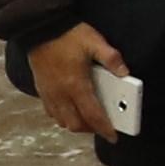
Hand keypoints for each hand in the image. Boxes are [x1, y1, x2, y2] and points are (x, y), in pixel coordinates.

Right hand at [29, 25, 132, 140]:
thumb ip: (111, 58)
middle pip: (75, 124)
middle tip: (103, 125)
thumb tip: (125, 72)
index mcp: (76, 85)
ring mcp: (48, 93)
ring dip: (76, 123)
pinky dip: (63, 116)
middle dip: (90, 129)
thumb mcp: (94, 41)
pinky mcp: (40, 90)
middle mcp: (60, 94)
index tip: (113, 137)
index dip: (104, 129)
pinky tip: (72, 107)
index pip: (93, 115)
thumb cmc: (68, 35)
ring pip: (62, 121)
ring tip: (90, 117)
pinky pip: (52, 112)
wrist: (39, 28)